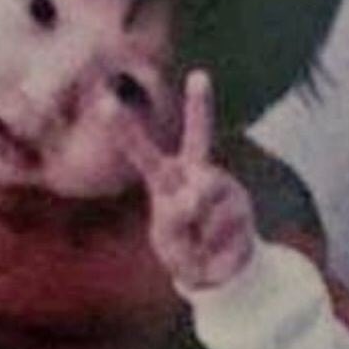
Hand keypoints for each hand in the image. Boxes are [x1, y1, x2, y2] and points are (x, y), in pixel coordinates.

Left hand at [119, 70, 255, 290]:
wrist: (221, 273)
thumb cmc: (186, 251)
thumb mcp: (170, 241)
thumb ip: (176, 217)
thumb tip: (196, 195)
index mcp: (168, 181)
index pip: (142, 153)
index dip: (125, 130)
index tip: (106, 103)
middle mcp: (197, 174)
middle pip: (198, 138)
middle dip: (200, 107)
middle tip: (200, 75)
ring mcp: (222, 186)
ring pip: (204, 195)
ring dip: (196, 224)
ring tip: (197, 240)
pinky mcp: (241, 203)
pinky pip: (219, 221)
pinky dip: (211, 240)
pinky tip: (215, 245)